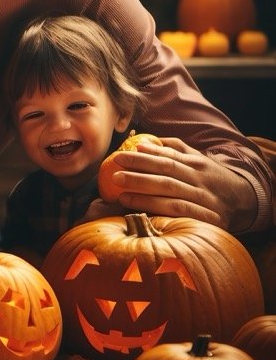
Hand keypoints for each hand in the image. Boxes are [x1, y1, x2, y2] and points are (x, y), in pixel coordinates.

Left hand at [104, 137, 257, 231]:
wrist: (245, 202)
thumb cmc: (212, 178)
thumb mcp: (199, 160)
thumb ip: (176, 149)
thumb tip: (146, 140)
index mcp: (197, 163)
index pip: (168, 156)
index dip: (146, 154)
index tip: (123, 152)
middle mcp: (200, 179)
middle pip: (166, 172)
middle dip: (139, 169)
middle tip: (114, 168)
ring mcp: (203, 199)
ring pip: (170, 193)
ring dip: (143, 192)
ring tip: (119, 191)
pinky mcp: (206, 219)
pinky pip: (178, 214)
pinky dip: (158, 211)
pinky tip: (139, 211)